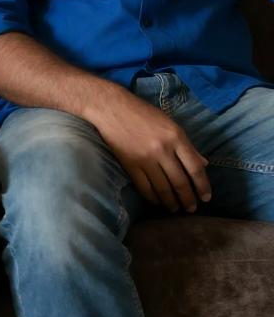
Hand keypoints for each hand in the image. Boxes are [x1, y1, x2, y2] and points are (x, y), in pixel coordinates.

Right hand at [87, 87, 210, 212]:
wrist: (110, 107)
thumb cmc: (142, 112)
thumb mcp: (169, 123)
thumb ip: (186, 144)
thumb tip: (204, 163)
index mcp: (176, 137)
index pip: (195, 168)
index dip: (203, 186)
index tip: (206, 197)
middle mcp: (162, 149)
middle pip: (180, 182)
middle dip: (188, 199)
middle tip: (191, 208)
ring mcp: (145, 158)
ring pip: (163, 188)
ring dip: (171, 202)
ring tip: (175, 208)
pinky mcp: (130, 164)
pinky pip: (144, 187)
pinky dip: (152, 198)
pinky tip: (157, 201)